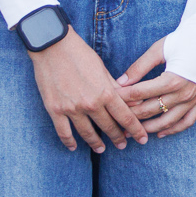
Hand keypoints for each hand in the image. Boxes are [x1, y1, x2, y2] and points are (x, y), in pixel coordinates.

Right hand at [30, 30, 148, 152]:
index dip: (135, 129)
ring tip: (101, 149)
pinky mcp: (55, 110)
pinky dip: (69, 142)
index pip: (125, 116)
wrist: (53, 47)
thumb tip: (131, 101)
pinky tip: (74, 147)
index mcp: (106, 92)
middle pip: (108, 127)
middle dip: (118, 138)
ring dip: (96, 143)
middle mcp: (90, 104)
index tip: (142, 138)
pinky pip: (63, 132)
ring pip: (87, 133)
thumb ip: (114, 88)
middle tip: (123, 146)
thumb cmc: (80, 55)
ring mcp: (71, 109)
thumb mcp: (102, 69)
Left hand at [116, 40, 195, 138]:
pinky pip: (187, 121)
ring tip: (132, 132)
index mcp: (172, 79)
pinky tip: (160, 133)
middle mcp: (184, 92)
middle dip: (130, 115)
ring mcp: (194, 99)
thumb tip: (119, 83)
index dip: (123, 97)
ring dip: (148, 128)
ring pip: (167, 121)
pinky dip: (174, 129)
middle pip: (151, 110)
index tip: (110, 99)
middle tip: (115, 120)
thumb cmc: (184, 39)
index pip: (140, 93)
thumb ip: (139, 67)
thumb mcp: (159, 50)